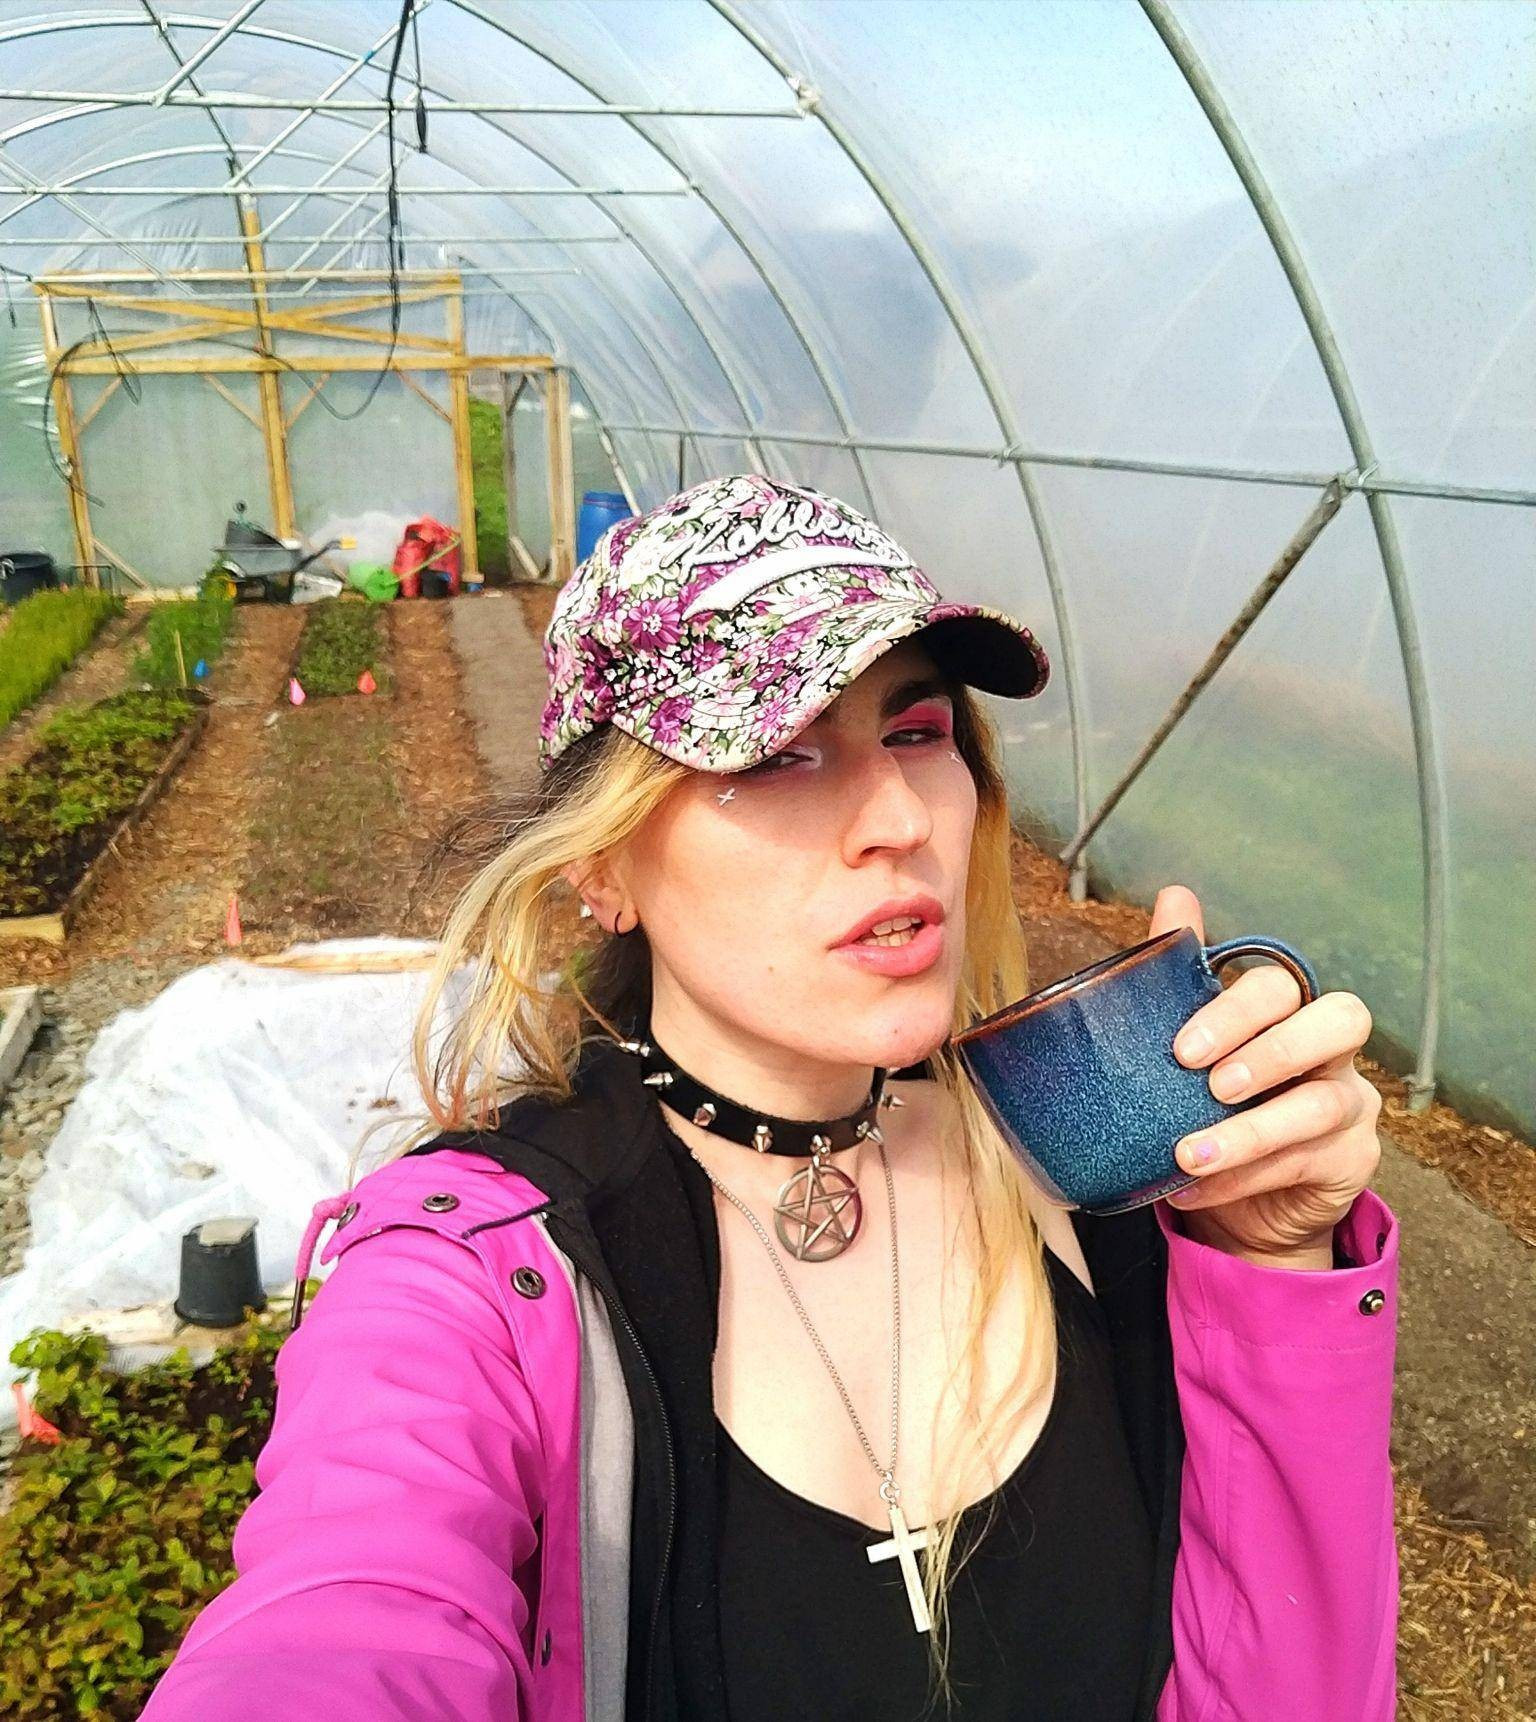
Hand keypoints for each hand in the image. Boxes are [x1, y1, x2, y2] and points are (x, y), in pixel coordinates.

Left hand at [1148, 885, 1382, 1268]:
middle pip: (1340, 1020)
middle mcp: (1332, 1050)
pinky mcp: (1352, 1161)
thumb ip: (1182, 971)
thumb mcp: (1191, 1043)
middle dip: (1273, 1049)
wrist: (1238, 1202)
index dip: (1240, 1010)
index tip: (1182, 1047)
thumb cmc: (1212, 1105)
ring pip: (1320, 1106)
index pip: (1286, 985)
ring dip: (1248, 1131)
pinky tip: (1194, 1186)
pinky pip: (1305, 1164)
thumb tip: (1175, 895)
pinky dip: (1242, 1177)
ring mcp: (1351, 1106)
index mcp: (1289, 1012)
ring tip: (1186, 1153)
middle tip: (1209, 1083)